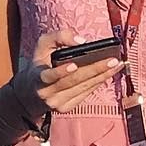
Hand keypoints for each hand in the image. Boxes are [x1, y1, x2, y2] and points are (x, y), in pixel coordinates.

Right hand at [11, 29, 125, 118]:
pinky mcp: (66, 108)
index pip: (48, 76)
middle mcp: (47, 93)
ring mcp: (57, 103)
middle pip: (74, 82)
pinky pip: (85, 94)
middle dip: (95, 70)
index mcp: (37, 77)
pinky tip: (108, 73)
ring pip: (83, 89)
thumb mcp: (42, 46)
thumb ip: (58, 37)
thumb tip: (82, 42)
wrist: (29, 93)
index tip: (74, 65)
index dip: (61, 72)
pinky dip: (98, 82)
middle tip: (113, 60)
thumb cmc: (40, 64)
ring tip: (117, 65)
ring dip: (102, 76)